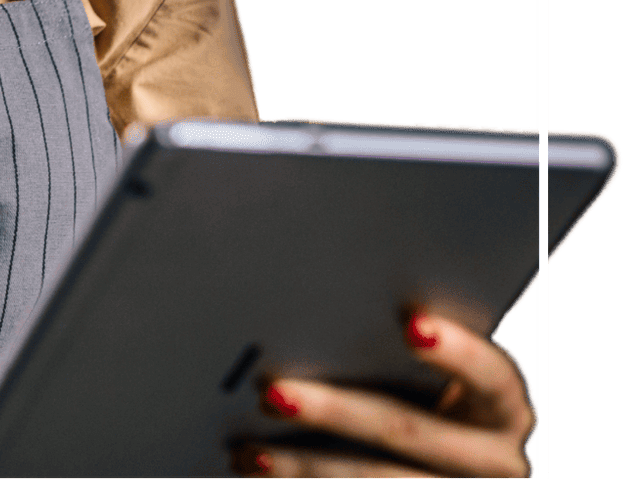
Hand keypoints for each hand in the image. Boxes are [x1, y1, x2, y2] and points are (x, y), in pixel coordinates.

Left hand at [231, 309, 535, 475]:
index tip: (411, 325)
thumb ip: (414, 342)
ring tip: (249, 453)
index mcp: (504, 407)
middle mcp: (497, 462)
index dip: (456, 351)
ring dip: (304, 468)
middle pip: (407, 432)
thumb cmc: (444, 393)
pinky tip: (259, 475)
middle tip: (271, 392)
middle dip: (333, 411)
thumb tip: (331, 292)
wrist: (476, 465)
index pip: (489, 374)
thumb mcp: (452, 375)